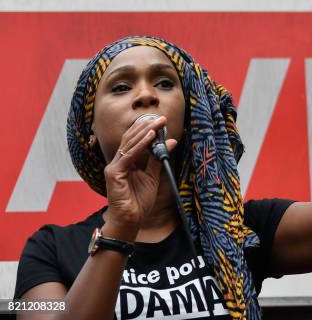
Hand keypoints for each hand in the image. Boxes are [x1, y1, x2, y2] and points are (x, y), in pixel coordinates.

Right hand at [103, 116, 177, 232]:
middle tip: (162, 118)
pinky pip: (129, 156)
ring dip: (145, 132)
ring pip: (130, 144)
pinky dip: (140, 145)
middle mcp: (118, 162)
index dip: (147, 129)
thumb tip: (170, 142)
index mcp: (126, 162)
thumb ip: (158, 159)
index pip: (135, 140)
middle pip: (132, 138)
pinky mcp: (114, 173)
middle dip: (147, 126)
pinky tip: (150, 137)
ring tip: (158, 123)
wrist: (130, 220)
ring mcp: (114, 167)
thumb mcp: (153, 177)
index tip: (161, 122)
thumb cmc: (139, 201)